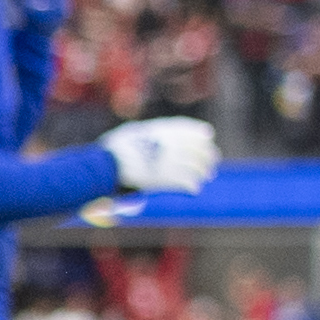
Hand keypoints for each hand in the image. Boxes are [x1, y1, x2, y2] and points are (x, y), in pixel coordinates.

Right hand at [104, 116, 219, 195]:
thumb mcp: (133, 132)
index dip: (203, 133)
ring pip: (198, 167)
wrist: (109, 164)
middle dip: (209, 157)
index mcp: (165, 131)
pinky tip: (195, 190)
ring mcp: (171, 161)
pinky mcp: (168, 179)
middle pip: (201, 149)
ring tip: (204, 178)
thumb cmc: (115, 148)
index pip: (194, 130)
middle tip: (210, 164)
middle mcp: (172, 144)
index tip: (208, 136)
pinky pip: (188, 183)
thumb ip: (148, 132)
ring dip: (203, 173)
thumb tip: (150, 135)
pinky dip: (193, 187)